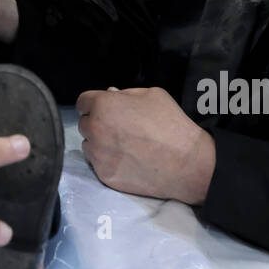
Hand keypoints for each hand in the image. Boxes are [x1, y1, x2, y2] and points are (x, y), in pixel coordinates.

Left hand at [76, 87, 215, 203]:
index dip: (93, 104)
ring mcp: (98, 154)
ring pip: (88, 145)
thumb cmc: (171, 124)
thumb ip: (126, 93)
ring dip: (99, 143)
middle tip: (118, 128)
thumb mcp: (152, 95)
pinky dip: (107, 161)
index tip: (103, 109)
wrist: (186, 163)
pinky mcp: (104, 175)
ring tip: (123, 146)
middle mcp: (95, 129)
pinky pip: (97, 164)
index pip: (82, 101)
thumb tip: (111, 95)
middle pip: (84, 123)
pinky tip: (126, 160)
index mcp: (103, 105)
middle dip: (97, 123)